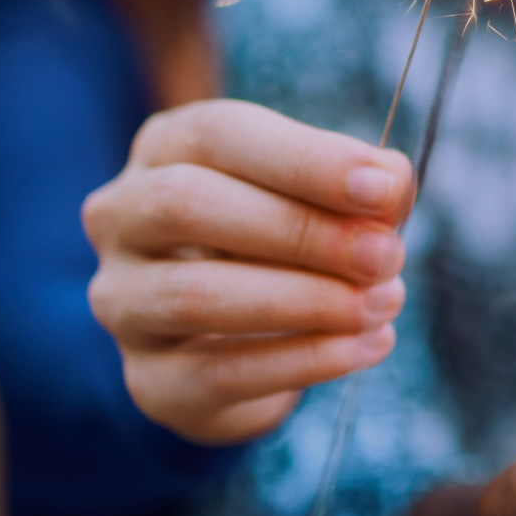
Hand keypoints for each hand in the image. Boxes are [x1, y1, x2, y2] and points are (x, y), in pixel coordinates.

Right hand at [84, 100, 412, 443]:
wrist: (246, 349)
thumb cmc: (286, 249)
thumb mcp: (325, 202)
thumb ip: (362, 190)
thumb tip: (392, 185)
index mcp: (165, 148)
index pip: (218, 134)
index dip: (305, 160)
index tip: (384, 190)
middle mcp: (122, 217)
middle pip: (188, 203)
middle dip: (301, 231)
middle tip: (385, 256)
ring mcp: (123, 301)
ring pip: (194, 295)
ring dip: (304, 301)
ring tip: (380, 304)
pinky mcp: (149, 380)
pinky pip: (218, 372)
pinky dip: (302, 360)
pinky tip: (362, 347)